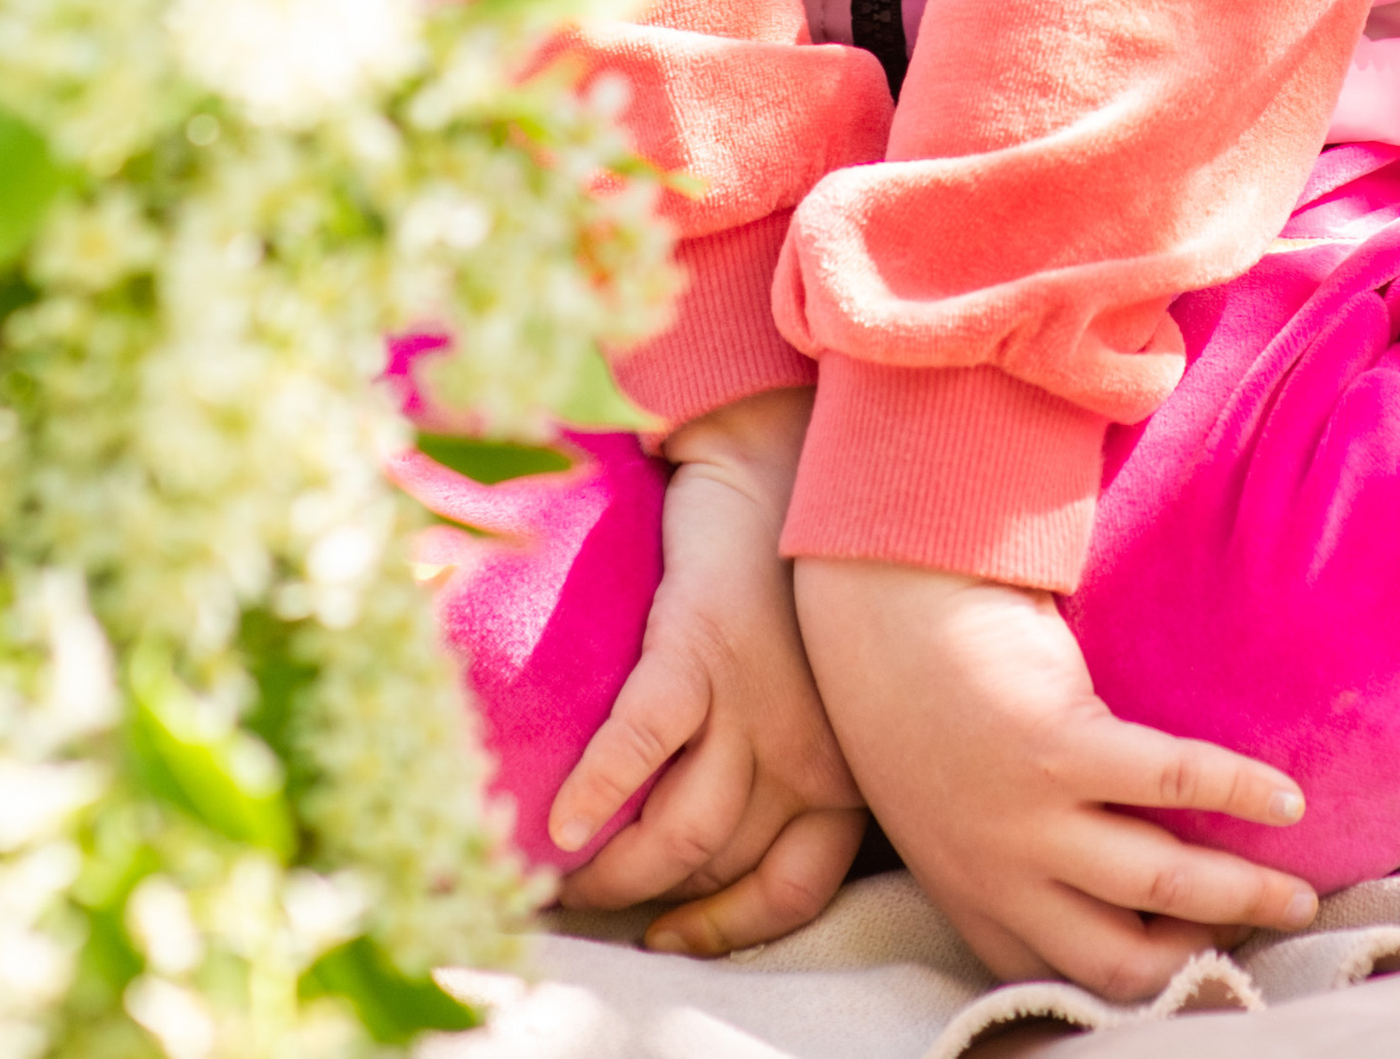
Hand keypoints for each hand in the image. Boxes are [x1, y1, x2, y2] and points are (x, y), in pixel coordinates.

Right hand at [552, 388, 863, 952]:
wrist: (775, 463)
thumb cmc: (789, 588)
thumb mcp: (814, 696)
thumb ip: (777, 769)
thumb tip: (695, 851)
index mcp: (842, 768)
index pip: (792, 894)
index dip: (724, 929)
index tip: (670, 937)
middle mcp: (808, 751)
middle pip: (715, 867)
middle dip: (645, 895)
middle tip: (582, 893)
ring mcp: (755, 703)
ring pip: (678, 833)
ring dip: (610, 868)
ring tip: (557, 865)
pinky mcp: (701, 650)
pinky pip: (640, 747)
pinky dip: (596, 792)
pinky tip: (562, 820)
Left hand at [794, 557, 1314, 1001]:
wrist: (871, 602)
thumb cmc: (910, 687)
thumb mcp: (944, 799)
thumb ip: (1004, 845)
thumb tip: (1096, 860)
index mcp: (974, 893)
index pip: (1069, 973)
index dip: (1145, 979)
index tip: (1201, 954)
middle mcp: (1001, 872)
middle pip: (1126, 956)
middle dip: (1207, 955)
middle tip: (1263, 930)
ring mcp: (1027, 816)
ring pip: (1162, 884)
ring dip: (1242, 895)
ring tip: (1298, 891)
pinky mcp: (1054, 745)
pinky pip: (1172, 778)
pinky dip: (1238, 791)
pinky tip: (1285, 798)